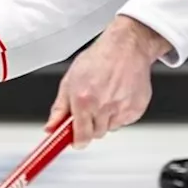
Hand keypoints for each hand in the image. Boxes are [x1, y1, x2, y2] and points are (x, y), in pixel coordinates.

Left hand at [45, 16, 170, 147]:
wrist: (126, 47)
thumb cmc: (98, 59)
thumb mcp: (70, 81)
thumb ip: (59, 108)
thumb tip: (51, 127)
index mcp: (83, 100)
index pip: (81, 136)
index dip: (77, 141)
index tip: (76, 141)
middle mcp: (103, 106)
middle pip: (96, 134)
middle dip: (91, 126)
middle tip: (92, 108)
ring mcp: (122, 108)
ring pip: (110, 128)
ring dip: (106, 119)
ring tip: (106, 97)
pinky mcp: (137, 108)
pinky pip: (125, 121)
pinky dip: (121, 113)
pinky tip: (118, 95)